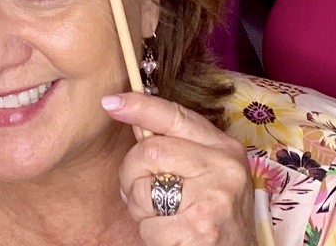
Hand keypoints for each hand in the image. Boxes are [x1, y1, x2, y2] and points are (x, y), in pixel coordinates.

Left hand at [106, 93, 259, 245]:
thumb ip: (178, 146)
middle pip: (148, 151)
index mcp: (224, 148)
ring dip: (140, 210)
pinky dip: (150, 235)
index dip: (139, 107)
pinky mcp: (199, 229)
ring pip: (142, 191)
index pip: (175, 116)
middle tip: (144, 193)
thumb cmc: (216, 213)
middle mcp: (223, 168)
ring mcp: (213, 199)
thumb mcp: (208, 172)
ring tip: (164, 217)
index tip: (111, 103)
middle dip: (132, 174)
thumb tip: (133, 118)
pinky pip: (148, 226)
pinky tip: (171, 235)